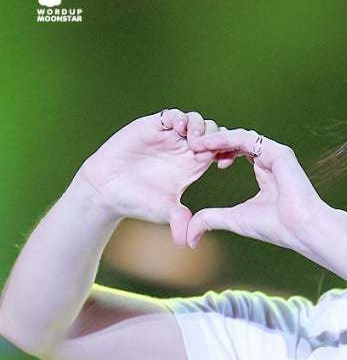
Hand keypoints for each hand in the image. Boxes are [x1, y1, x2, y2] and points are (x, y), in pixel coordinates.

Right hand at [79, 109, 237, 245]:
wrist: (107, 189)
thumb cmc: (137, 202)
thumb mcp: (165, 211)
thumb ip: (180, 221)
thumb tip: (187, 244)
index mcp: (191, 167)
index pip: (217, 152)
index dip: (225, 154)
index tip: (223, 164)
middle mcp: (182, 150)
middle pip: (210, 133)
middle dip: (214, 137)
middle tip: (205, 150)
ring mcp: (167, 137)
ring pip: (194, 121)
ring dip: (198, 126)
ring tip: (192, 140)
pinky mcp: (151, 127)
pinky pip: (171, 115)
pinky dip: (178, 117)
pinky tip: (178, 129)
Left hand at [184, 128, 325, 251]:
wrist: (300, 230)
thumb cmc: (275, 227)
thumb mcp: (234, 220)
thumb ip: (212, 220)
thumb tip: (190, 237)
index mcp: (265, 173)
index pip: (236, 153)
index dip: (215, 153)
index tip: (196, 159)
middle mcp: (270, 160)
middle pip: (236, 141)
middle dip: (213, 143)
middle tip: (191, 148)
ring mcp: (275, 154)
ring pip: (239, 137)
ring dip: (216, 139)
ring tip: (196, 145)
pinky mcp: (278, 152)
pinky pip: (247, 139)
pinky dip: (226, 139)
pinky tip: (209, 145)